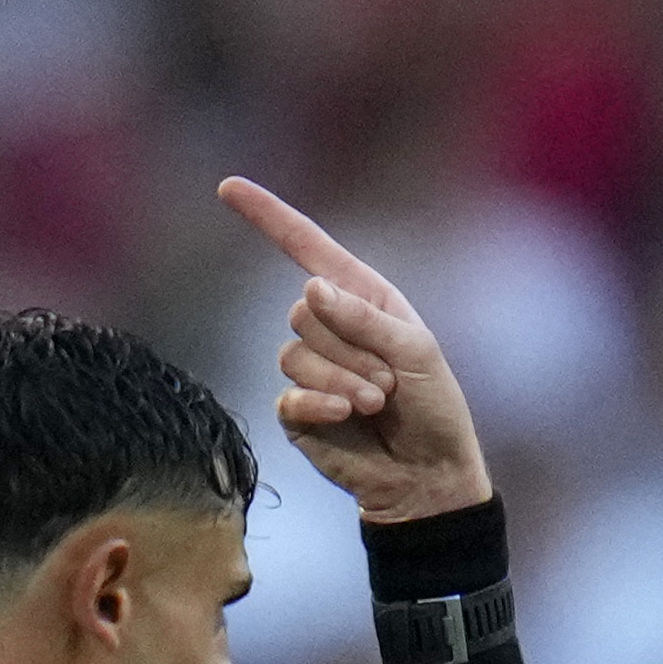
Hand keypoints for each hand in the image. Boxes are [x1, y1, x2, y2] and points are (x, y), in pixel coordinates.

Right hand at [216, 176, 496, 522]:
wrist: (429, 476)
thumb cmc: (434, 410)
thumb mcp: (416, 352)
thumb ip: (365, 317)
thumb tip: (310, 288)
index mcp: (362, 299)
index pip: (307, 249)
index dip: (269, 217)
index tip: (228, 187)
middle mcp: (332, 328)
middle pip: (303, 312)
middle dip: (351, 348)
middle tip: (389, 382)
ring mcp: (311, 369)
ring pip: (294, 354)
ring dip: (343, 379)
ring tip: (378, 403)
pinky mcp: (298, 410)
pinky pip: (289, 392)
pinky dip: (320, 402)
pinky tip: (345, 415)